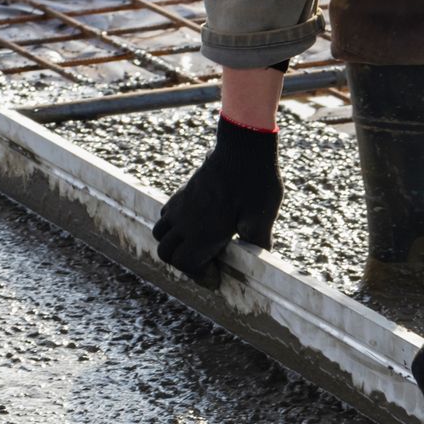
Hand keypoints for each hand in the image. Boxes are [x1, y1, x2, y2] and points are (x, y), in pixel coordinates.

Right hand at [153, 116, 281, 279]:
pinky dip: (173, 225)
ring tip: (198, 245)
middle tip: (208, 264)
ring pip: (161, 233)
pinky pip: (166, 214)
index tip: (218, 278)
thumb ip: (257, 244)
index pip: (186, 264)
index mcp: (202, 231)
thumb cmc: (255, 181)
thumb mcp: (262, 218)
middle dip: (183, 264)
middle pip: (166, 252)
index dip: (201, 276)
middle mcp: (185, 220)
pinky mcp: (184, 191)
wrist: (244, 145)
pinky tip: (196, 224)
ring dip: (174, 244)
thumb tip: (261, 263)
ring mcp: (181, 204)